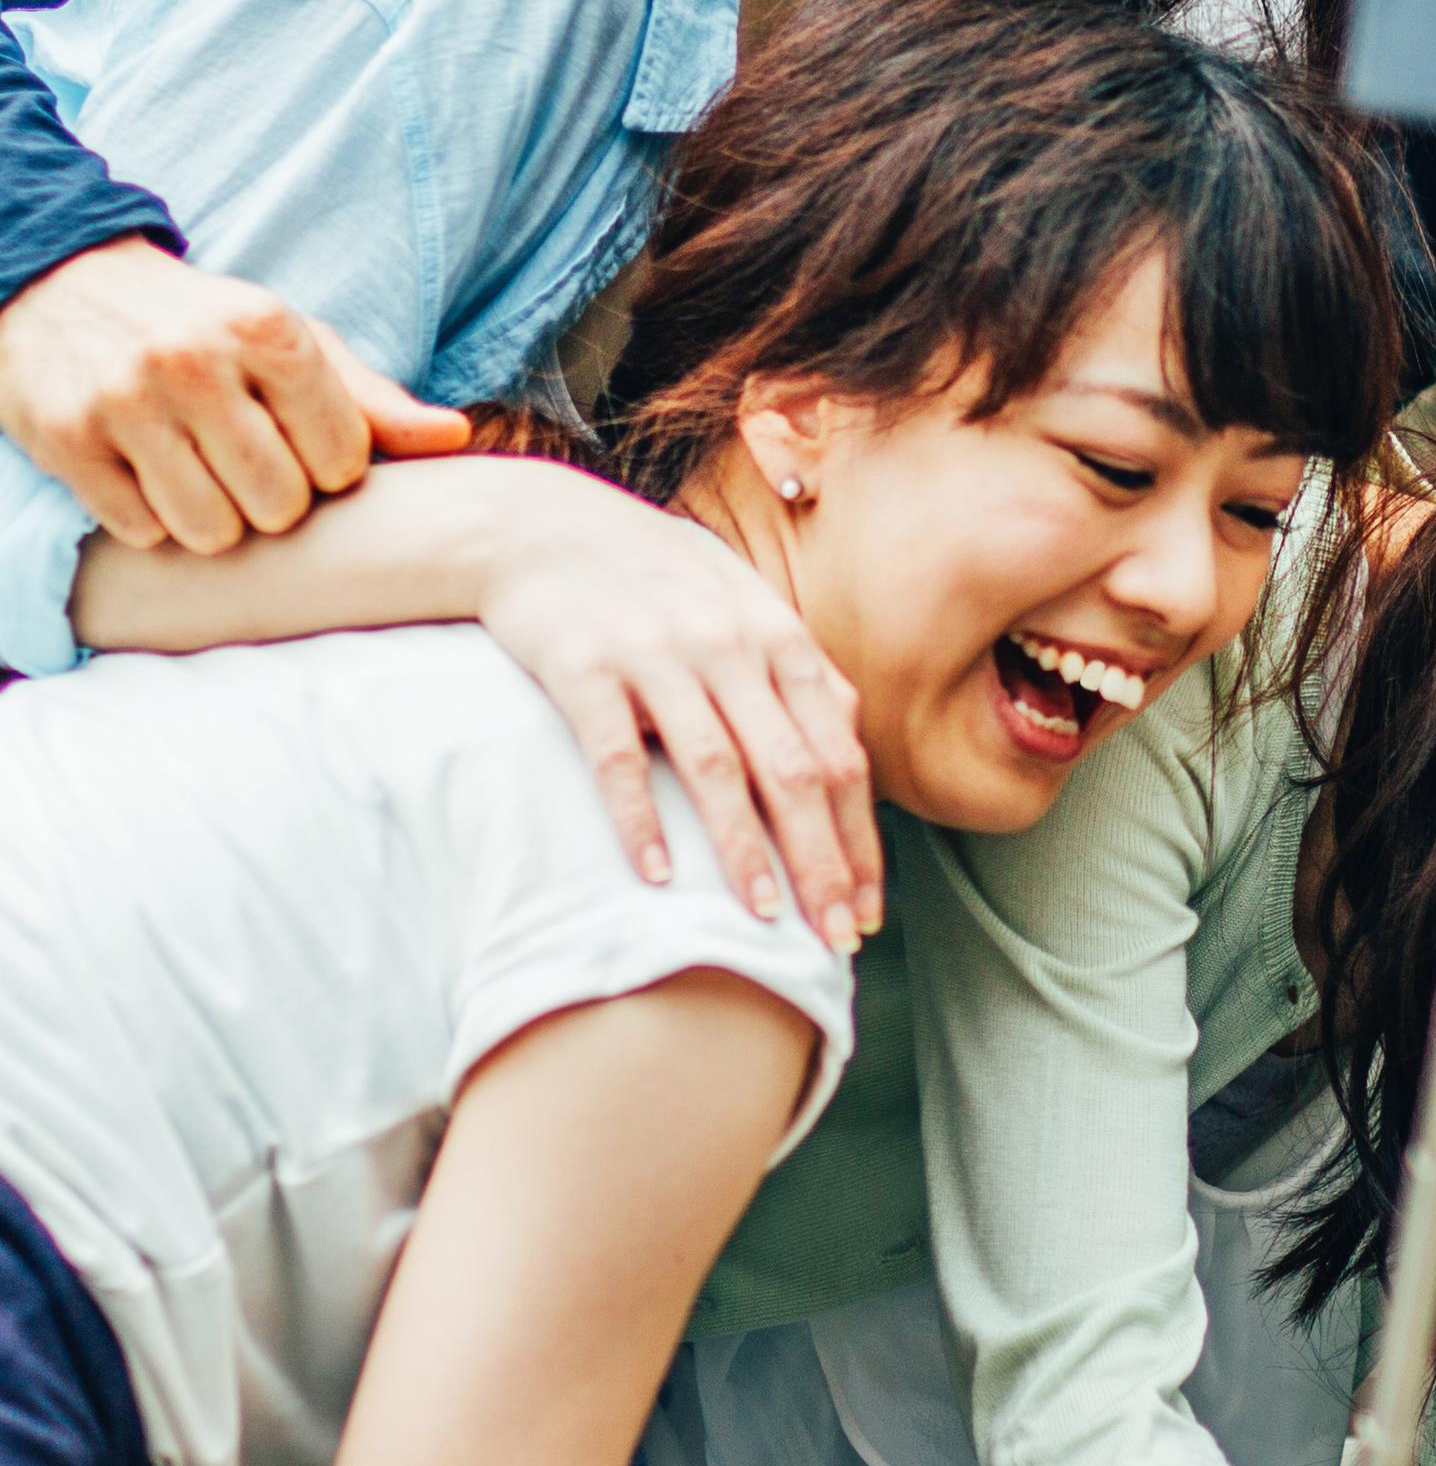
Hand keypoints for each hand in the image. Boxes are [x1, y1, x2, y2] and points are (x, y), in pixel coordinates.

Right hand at [0, 235, 465, 548]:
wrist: (64, 285)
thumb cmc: (207, 327)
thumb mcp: (294, 343)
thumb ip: (375, 400)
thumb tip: (458, 438)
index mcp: (269, 331)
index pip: (341, 461)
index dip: (328, 470)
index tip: (300, 446)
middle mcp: (194, 361)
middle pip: (279, 505)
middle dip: (273, 503)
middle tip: (246, 467)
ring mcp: (124, 400)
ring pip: (210, 530)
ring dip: (213, 521)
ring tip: (199, 475)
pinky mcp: (64, 438)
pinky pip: (140, 530)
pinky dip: (150, 520)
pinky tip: (145, 474)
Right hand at [468, 458, 880, 950]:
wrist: (540, 525)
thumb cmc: (655, 580)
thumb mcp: (744, 610)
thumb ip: (797, 681)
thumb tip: (850, 767)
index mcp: (781, 641)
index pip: (841, 757)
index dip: (859, 839)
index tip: (866, 910)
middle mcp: (732, 647)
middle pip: (794, 772)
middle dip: (822, 863)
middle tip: (835, 940)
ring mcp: (658, 655)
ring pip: (718, 769)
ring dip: (746, 851)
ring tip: (765, 921)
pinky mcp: (583, 667)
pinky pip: (617, 755)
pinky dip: (640, 818)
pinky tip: (657, 875)